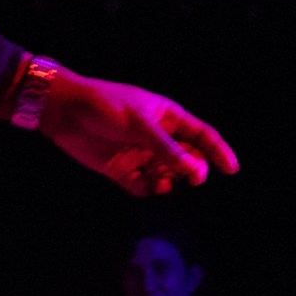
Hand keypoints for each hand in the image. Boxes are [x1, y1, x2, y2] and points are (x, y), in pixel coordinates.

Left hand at [37, 69, 238, 196]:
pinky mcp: (122, 171)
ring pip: (168, 176)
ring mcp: (141, 155)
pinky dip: (148, 189)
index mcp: (168, 117)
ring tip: (163, 180)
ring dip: (170, 181)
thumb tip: (197, 171)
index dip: (218, 152)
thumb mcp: (139, 124)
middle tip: (192, 177)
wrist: (64, 111)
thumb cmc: (105, 107)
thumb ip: (168, 149)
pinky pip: (144, 187)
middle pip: (188, 160)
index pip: (202, 135)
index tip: (231, 169)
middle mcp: (158, 138)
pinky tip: (143, 184)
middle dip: (192, 170)